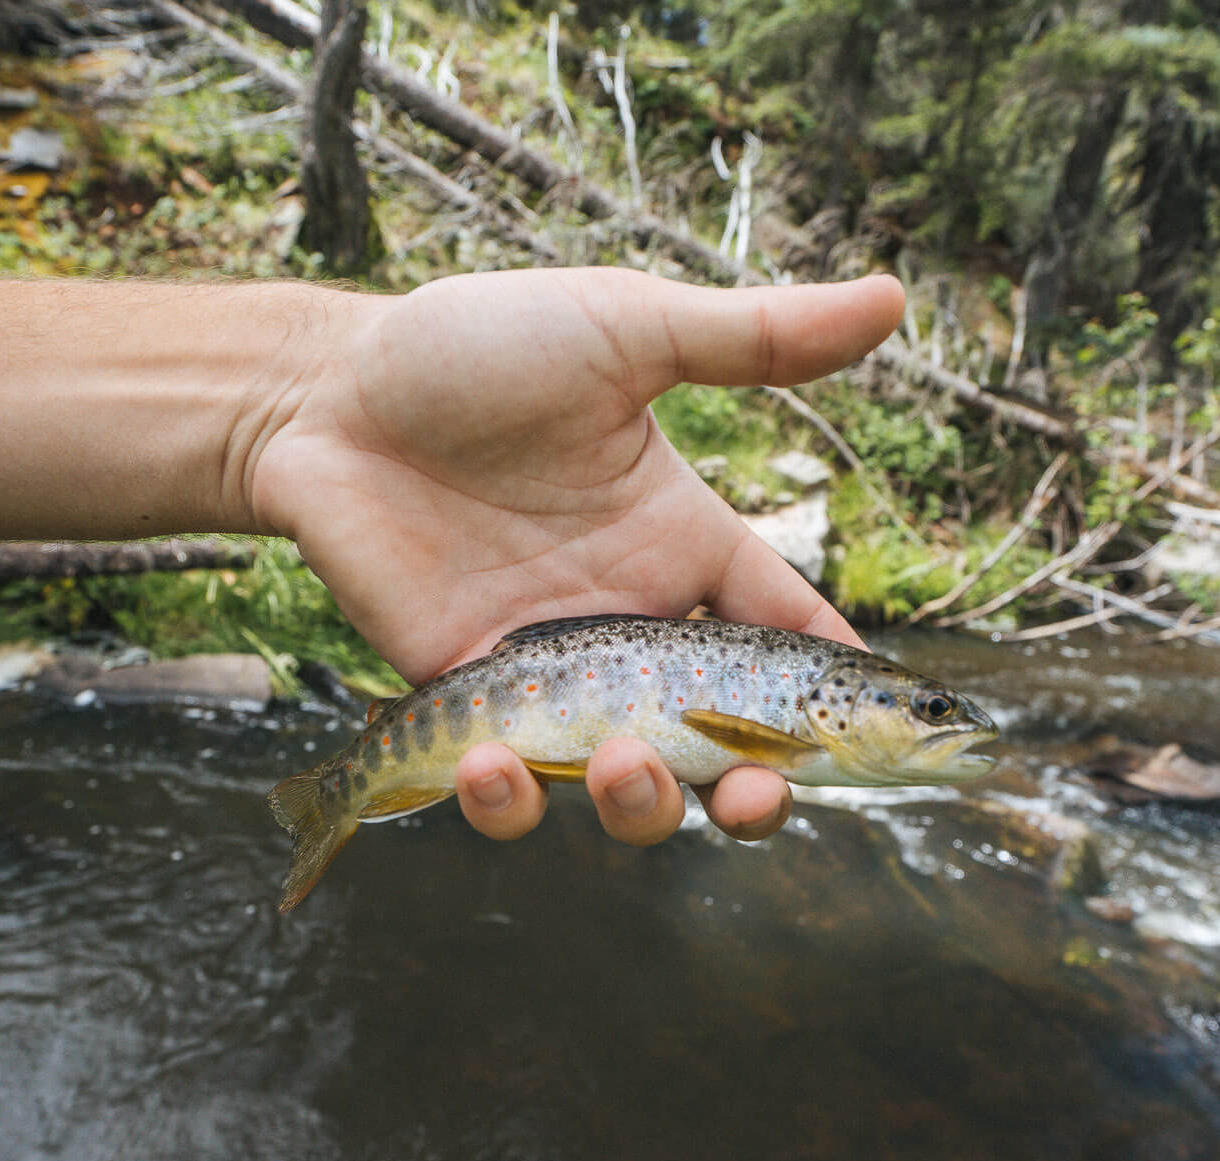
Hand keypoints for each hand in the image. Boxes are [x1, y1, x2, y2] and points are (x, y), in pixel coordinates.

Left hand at [246, 267, 902, 843]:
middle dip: (751, 790)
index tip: (870, 736)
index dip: (834, 694)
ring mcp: (546, 672)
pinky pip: (506, 783)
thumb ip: (754, 339)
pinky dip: (510, 800)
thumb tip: (894, 295)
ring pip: (624, 783)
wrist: (324, 392)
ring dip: (641, 805)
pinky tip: (492, 762)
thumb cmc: (475, 347)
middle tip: (749, 797)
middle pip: (720, 741)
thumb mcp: (626, 331)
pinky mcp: (462, 701)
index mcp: (684, 546)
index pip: (787, 635)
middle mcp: (627, 623)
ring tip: (621, 764)